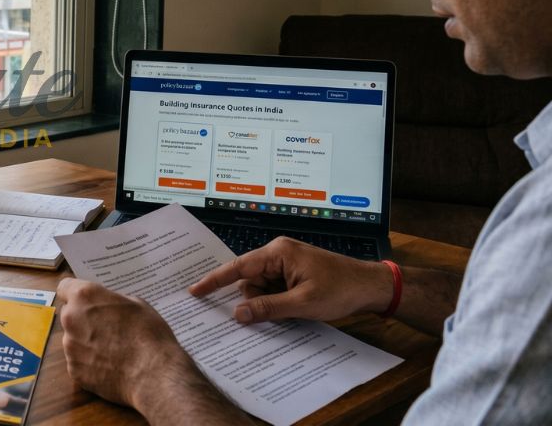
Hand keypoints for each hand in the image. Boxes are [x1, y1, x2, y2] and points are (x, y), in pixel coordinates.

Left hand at [56, 278, 193, 408]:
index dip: (76, 293)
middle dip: (84, 319)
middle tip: (107, 328)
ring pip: (74, 339)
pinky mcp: (74, 370)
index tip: (86, 301)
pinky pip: (79, 362)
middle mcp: (71, 319)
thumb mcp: (137, 305)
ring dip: (86, 342)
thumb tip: (107, 307)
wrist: (153, 376)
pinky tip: (110, 367)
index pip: (65, 287)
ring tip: (112, 351)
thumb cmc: (149, 335)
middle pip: (70, 314)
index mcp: (85, 297)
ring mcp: (70, 347)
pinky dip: (90, 363)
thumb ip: (113, 302)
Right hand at [189, 236, 393, 323]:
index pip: (238, 267)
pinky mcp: (293, 272)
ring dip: (271, 302)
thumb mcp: (302, 303)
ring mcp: (286, 263)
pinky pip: (273, 289)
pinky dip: (278, 301)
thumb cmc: (341, 289)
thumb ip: (267, 308)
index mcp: (278, 252)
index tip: (195, 290)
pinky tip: (294, 307)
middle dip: (257, 299)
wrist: (371, 287)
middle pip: (249, 280)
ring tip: (296, 307)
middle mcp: (278, 253)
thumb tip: (238, 313)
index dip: (214, 280)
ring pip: (261, 287)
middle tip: (282, 309)